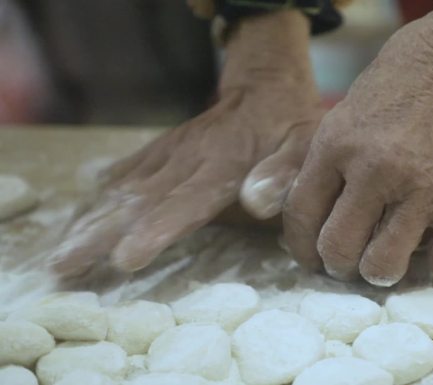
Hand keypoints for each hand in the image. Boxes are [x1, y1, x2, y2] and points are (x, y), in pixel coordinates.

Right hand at [51, 11, 319, 275]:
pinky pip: (127, 171)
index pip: (185, 201)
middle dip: (103, 232)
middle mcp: (188, 158)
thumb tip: (256, 203)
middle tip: (66, 264)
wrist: (266, 91)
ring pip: (124, 187)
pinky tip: (81, 214)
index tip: (126, 256)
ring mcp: (170, 153)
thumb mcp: (304, 147)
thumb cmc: (291, 129)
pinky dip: (101, 193)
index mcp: (223, 164)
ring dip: (91, 218)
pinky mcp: (162, 150)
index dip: (156, 229)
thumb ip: (284, 175)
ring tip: (61, 251)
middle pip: (141, 200)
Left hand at [283, 0, 432, 285]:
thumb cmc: (408, 76)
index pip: (301, 216)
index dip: (300, 246)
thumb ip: (325, 160)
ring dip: (381, 271)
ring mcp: (422, 190)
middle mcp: (373, 171)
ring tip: (387, 256)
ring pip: (383, 268)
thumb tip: (305, 207)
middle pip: (337, 251)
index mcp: (336, 144)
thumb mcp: (348, 109)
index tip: (311, 254)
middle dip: (338, 265)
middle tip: (348, 259)